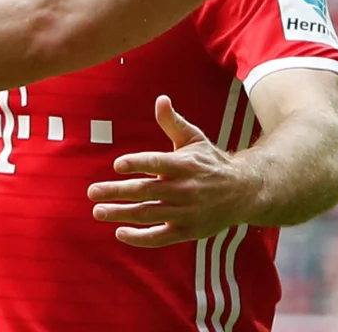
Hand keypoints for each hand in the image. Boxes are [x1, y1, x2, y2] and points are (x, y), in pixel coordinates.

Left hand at [87, 96, 257, 247]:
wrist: (245, 192)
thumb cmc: (211, 162)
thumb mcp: (194, 139)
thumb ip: (173, 122)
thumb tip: (160, 99)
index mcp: (184, 164)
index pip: (157, 163)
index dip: (137, 164)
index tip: (117, 165)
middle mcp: (185, 189)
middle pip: (146, 191)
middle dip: (116, 192)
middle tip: (92, 192)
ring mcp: (186, 212)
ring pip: (149, 215)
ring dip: (121, 214)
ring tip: (98, 211)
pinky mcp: (188, 231)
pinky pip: (161, 238)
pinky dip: (140, 238)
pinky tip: (120, 233)